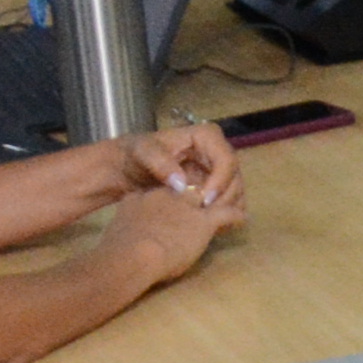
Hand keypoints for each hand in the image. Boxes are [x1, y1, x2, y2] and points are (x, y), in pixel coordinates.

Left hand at [102, 121, 241, 210]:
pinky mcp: (215, 186)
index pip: (226, 159)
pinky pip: (228, 201)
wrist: (127, 168)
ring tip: (207, 223)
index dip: (221, 181)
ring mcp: (218, 170)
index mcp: (206, 137)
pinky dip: (224, 215)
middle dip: (224, 198)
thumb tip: (182, 184)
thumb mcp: (142, 153)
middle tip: (206, 216)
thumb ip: (160, 164)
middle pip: (235, 177)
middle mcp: (217, 152)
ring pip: (235, 191)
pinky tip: (210, 226)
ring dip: (225, 209)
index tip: (204, 201)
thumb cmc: (136, 155)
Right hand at [102, 163, 246, 289]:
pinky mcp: (203, 221)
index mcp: (147, 195)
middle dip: (201, 196)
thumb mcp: (119, 225)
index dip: (176, 195)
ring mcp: (188, 206)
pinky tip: (241, 219)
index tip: (179, 205)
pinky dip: (236, 216)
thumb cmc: (120, 247)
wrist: (132, 254)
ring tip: (230, 209)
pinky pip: (227, 213)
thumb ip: (129, 220)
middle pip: (191, 190)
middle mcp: (170, 195)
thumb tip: (129, 228)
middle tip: (209, 204)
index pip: (166, 189)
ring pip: (213, 197)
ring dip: (222, 202)